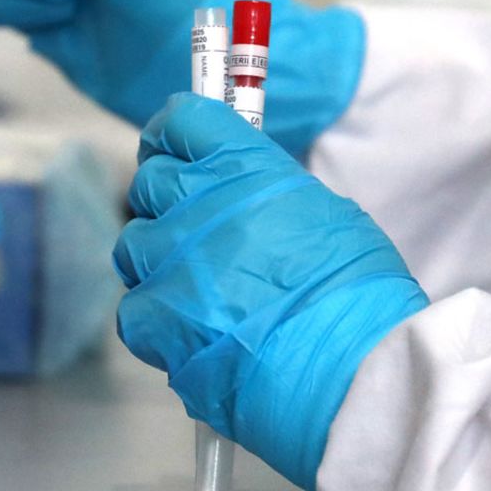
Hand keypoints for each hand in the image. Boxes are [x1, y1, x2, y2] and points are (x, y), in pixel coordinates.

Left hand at [114, 94, 428, 490]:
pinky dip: (156, 322)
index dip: (173, 135)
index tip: (175, 149)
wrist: (348, 368)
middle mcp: (198, 204)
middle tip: (195, 230)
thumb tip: (247, 200)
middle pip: (150, 182)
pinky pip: (133, 308)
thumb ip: (271, 197)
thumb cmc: (358, 296)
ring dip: (159, 262)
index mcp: (244, 167)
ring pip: (133, 245)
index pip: (181, 122)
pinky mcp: (154, 318)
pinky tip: (193, 333)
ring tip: (200, 291)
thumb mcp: (329, 215)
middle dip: (167, 201)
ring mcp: (170, 261)